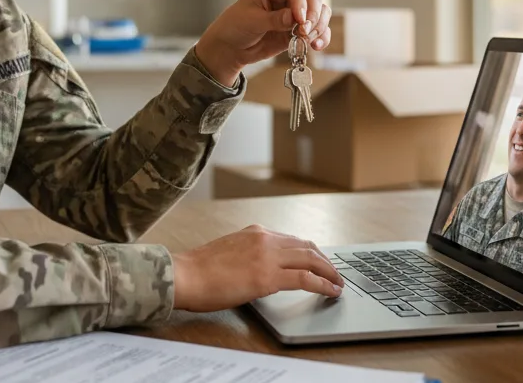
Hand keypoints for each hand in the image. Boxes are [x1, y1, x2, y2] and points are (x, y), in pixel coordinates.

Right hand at [171, 224, 344, 312]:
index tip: (319, 261)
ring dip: (329, 272)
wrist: (184, 275)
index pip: (292, 239)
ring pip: (311, 260)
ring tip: (338, 284)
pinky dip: (322, 284)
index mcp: (255, 232)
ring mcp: (267, 256)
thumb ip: (248, 254)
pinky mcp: (267, 277)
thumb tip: (260, 268)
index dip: (311, 252)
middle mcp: (265, 239)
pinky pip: (305, 278)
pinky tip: (330, 291)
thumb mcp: (229, 251)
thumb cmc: (198, 270)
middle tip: (335, 273)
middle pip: (307, 247)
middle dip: (326, 261)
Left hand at [194, 0, 330, 85]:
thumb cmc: (236, 26)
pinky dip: (322, 37)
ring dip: (319, 27)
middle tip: (304, 32)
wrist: (232, 46)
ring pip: (321, 12)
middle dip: (313, 16)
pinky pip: (319, 29)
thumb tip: (294, 19)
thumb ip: (274, 19)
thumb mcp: (251, 21)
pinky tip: (316, 47)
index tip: (300, 21)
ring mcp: (297, 10)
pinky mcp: (301, 27)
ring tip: (309, 41)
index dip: (301, 4)